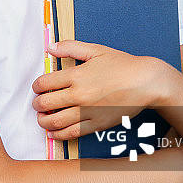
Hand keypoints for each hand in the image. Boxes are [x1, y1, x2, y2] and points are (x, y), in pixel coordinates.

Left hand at [31, 40, 165, 140]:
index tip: (37, 88)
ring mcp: (88, 111)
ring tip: (41, 119)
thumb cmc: (122, 64)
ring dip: (43, 121)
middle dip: (37, 104)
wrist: (145, 82)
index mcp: (77, 75)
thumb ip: (70, 47)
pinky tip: (53, 133)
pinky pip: (73, 133)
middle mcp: (79, 95)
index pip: (45, 83)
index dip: (36, 87)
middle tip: (37, 104)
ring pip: (56, 121)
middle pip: (46, 103)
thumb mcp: (96, 50)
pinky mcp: (97, 124)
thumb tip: (50, 47)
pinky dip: (59, 134)